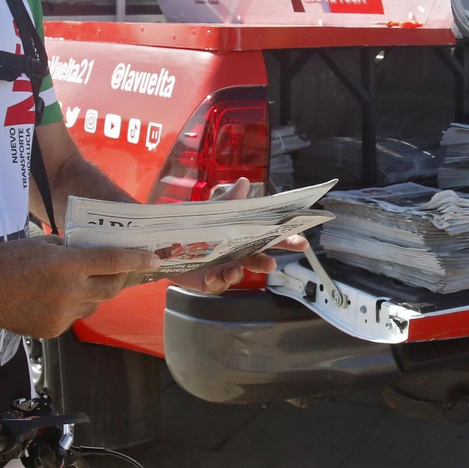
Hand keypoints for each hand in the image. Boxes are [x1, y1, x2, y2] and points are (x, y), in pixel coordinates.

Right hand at [0, 235, 159, 338]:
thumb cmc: (9, 258)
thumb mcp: (46, 245)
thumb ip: (74, 252)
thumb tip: (97, 257)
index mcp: (68, 266)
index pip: (114, 263)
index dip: (138, 261)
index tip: (154, 259)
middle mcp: (69, 292)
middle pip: (111, 289)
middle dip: (120, 279)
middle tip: (120, 271)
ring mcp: (61, 315)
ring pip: (93, 306)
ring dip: (92, 294)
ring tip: (72, 284)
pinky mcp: (52, 330)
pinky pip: (74, 318)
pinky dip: (71, 307)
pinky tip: (52, 299)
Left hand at [167, 178, 307, 294]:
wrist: (167, 240)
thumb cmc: (196, 225)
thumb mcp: (213, 211)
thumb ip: (229, 201)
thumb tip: (244, 182)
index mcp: (243, 237)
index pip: (268, 238)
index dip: (286, 240)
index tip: (301, 242)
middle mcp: (236, 255)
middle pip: (258, 260)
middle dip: (266, 263)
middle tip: (272, 264)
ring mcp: (223, 269)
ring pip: (237, 275)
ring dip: (238, 274)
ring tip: (234, 270)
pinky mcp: (206, 281)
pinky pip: (215, 284)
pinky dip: (217, 280)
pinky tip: (214, 275)